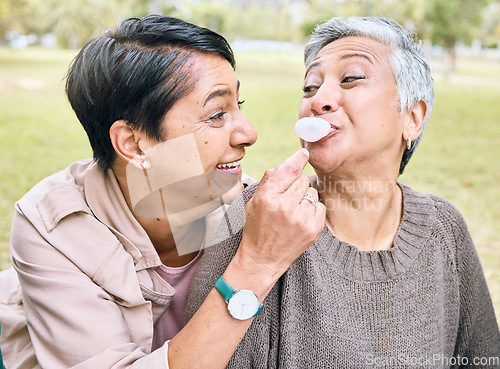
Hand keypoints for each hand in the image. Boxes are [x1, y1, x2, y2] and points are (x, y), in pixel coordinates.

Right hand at [236, 148, 325, 278]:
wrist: (262, 259)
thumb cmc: (257, 227)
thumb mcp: (254, 201)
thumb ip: (271, 180)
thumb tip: (292, 161)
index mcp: (267, 197)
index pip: (289, 170)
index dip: (298, 159)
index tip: (304, 153)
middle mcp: (284, 207)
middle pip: (302, 180)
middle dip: (296, 185)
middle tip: (287, 199)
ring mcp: (300, 219)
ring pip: (312, 192)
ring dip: (305, 197)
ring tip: (292, 211)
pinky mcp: (313, 229)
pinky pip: (321, 206)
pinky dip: (313, 209)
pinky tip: (301, 218)